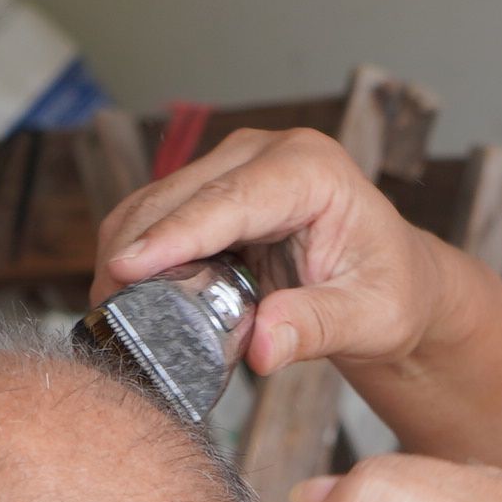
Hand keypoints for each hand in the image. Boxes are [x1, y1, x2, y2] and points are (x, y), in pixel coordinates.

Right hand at [94, 129, 451, 378]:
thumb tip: (264, 347)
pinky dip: (140, 253)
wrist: (395, 282)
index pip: (230, 199)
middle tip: (107, 312)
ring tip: (114, 312)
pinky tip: (133, 296)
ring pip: (156, 201)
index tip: (127, 268)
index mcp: (314, 170)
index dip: (174, 235)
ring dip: (129, 252)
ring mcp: (236, 167)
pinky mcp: (214, 191)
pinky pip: (160, 216)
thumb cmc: (390, 292)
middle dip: (136, 249)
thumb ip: (317, 328)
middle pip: (180, 195)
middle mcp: (269, 154)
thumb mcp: (370, 319)